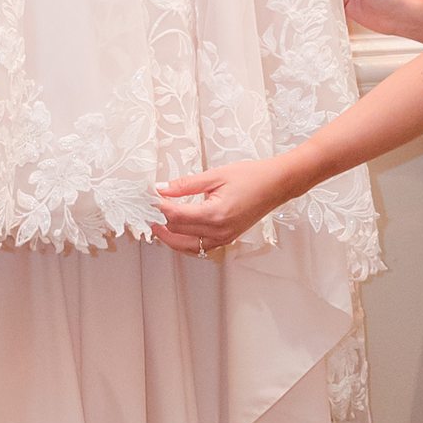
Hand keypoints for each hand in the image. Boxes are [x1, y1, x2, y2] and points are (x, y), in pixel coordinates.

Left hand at [156, 161, 281, 255]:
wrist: (277, 184)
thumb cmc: (251, 176)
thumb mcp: (215, 175)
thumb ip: (185, 184)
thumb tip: (161, 189)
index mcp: (214, 214)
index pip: (175, 216)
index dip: (157, 207)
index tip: (146, 198)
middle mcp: (218, 231)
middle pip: (176, 232)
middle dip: (158, 221)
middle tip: (145, 209)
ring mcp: (223, 238)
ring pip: (185, 246)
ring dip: (168, 236)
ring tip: (156, 221)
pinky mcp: (227, 239)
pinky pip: (198, 247)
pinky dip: (183, 241)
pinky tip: (176, 230)